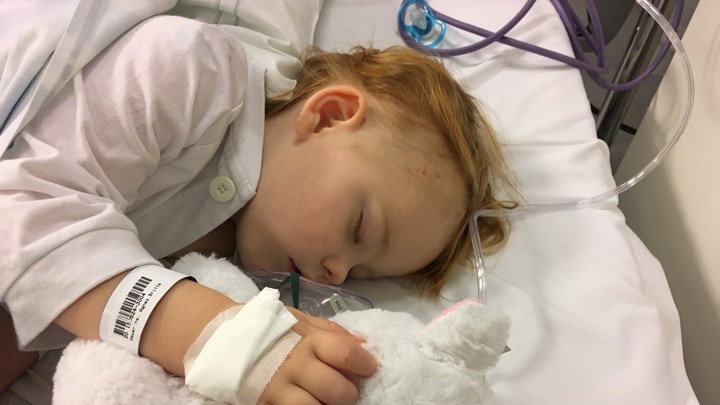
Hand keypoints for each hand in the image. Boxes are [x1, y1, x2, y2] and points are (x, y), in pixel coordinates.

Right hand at [258, 308, 376, 404]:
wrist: (227, 340)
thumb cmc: (272, 329)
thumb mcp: (302, 321)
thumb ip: (332, 332)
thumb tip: (363, 344)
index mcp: (307, 340)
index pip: (346, 354)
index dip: (365, 364)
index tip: (369, 368)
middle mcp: (294, 365)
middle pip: (337, 390)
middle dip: (349, 393)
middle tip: (346, 388)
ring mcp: (278, 389)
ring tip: (327, 400)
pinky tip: (310, 403)